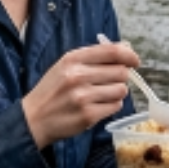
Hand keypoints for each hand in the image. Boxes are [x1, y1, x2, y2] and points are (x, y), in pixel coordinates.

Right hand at [22, 41, 138, 148]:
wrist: (33, 118)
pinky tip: (97, 106)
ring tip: (101, 95)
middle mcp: (77, 76)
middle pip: (121, 71)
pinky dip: (111, 106)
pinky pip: (116, 106)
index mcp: (72, 59)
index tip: (135, 60)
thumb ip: (94, 57)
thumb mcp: (65, 66)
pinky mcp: (88, 116)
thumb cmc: (52, 90)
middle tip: (109, 82)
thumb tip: (125, 48)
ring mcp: (83, 97)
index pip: (111, 51)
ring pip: (121, 90)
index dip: (129, 55)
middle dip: (120, 77)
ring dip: (116, 92)